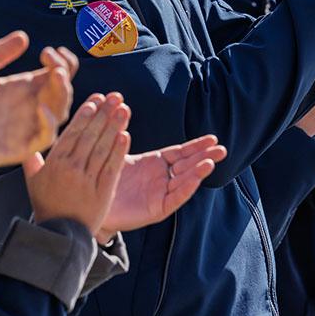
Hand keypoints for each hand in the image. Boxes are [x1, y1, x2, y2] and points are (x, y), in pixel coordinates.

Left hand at [0, 35, 75, 172]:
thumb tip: (24, 36)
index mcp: (22, 87)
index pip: (55, 73)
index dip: (62, 62)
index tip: (50, 50)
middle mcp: (29, 105)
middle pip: (62, 90)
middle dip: (65, 73)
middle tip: (55, 62)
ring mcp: (27, 126)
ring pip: (60, 112)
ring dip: (64, 94)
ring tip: (56, 76)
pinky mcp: (21, 146)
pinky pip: (45, 137)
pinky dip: (50, 123)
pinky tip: (41, 107)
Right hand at [24, 93, 130, 235]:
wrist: (60, 236)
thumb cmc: (47, 207)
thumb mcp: (34, 182)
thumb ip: (32, 160)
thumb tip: (30, 141)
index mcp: (54, 163)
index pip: (73, 132)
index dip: (86, 114)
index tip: (96, 99)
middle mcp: (71, 168)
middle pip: (90, 135)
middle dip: (103, 113)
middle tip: (115, 96)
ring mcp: (87, 180)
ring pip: (102, 147)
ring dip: (114, 126)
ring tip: (124, 109)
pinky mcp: (102, 192)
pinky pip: (112, 167)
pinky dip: (119, 151)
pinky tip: (125, 135)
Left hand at [97, 133, 225, 237]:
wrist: (92, 204)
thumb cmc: (105, 177)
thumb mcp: (117, 153)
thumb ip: (121, 133)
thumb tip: (122, 106)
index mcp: (156, 163)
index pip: (180, 152)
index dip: (196, 145)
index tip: (212, 138)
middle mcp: (162, 178)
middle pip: (188, 165)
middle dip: (205, 157)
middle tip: (222, 149)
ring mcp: (161, 194)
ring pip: (184, 181)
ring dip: (198, 172)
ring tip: (211, 162)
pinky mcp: (157, 209)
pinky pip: (175, 198)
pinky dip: (186, 188)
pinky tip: (196, 179)